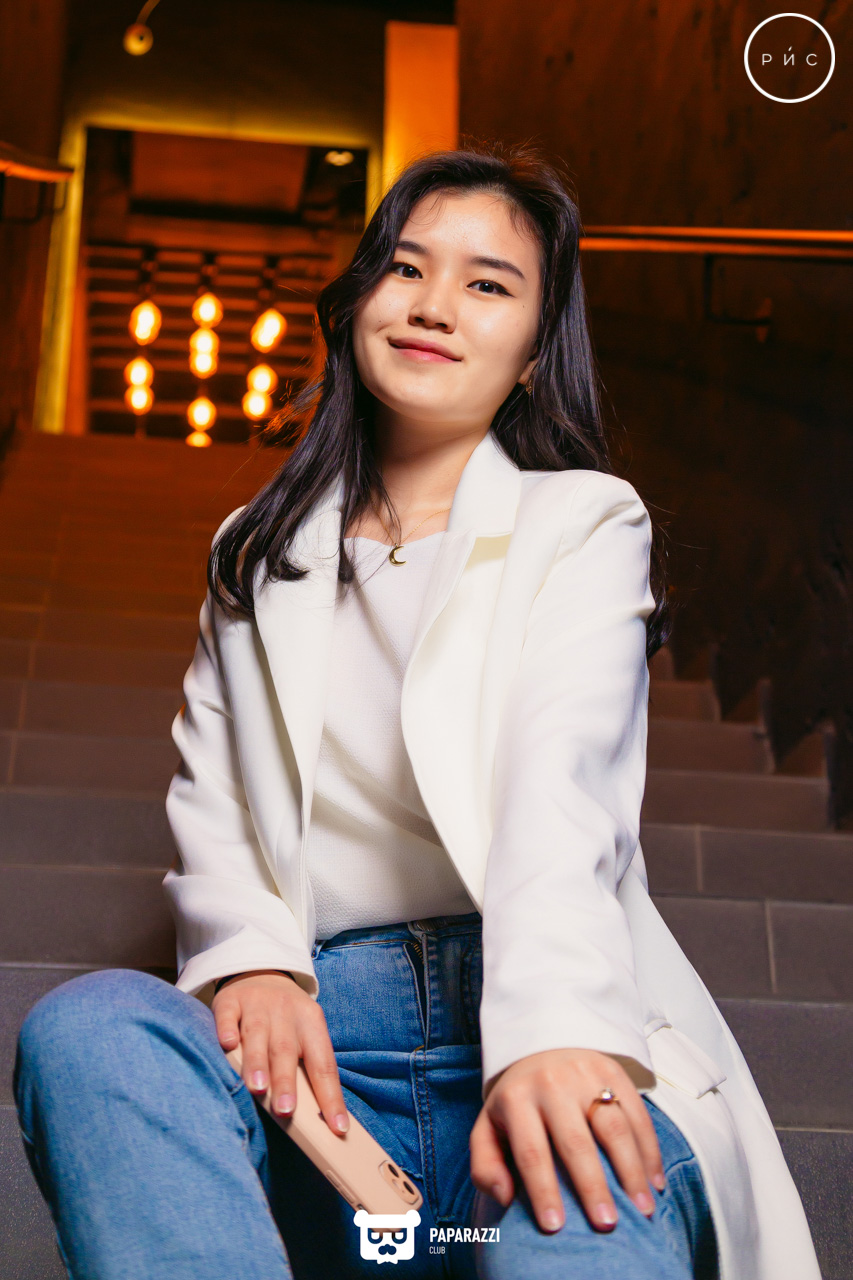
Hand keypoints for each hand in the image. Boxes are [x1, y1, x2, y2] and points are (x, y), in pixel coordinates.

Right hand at [212, 969, 349, 1136]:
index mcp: (312, 1023)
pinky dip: (227, 1029)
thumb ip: (306, 1068)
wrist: (261, 972)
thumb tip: (320, 1119)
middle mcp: (286, 1012)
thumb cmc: (286, 1019)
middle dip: (287, 1081)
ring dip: (258, 1062)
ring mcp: (258, 1004)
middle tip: (286, 1111)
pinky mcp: (230, 1001)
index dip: (330, 1097)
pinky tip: (227, 1045)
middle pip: (287, 1050)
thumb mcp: (304, 1034)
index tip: (337, 1128)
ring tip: (258, 1088)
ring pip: (258, 1034)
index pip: (323, 1064)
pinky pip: (228, 1015)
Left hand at [469, 1048, 665, 1232]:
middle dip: (593, 1187)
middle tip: (606, 1225)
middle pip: (576, 1142)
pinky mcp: (614, 1070)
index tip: (555, 1227)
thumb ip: (485, 1164)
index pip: (532, 1151)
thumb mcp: (488, 1125)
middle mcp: (552, 1084)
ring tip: (642, 1210)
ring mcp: (586, 1075)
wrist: (543, 1043)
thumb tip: (504, 1197)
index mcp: (516, 1099)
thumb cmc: (518, 1100)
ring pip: (614, 1127)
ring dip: (631, 1171)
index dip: (544, 1190)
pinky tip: (654, 1181)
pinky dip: (649, 1150)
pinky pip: (637, 1113)